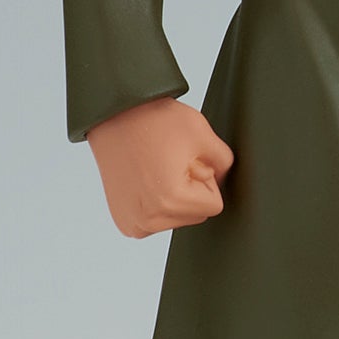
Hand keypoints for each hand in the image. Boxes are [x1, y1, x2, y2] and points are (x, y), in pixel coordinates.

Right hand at [84, 95, 234, 237]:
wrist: (114, 116)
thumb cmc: (153, 120)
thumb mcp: (202, 133)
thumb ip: (224, 163)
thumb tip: (220, 181)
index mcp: (170, 200)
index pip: (214, 205)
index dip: (206, 179)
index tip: (186, 161)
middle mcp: (148, 219)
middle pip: (196, 216)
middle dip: (191, 191)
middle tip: (170, 163)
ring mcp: (133, 223)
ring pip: (177, 219)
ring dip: (174, 198)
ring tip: (156, 169)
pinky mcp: (124, 221)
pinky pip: (157, 221)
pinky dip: (157, 204)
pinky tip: (146, 180)